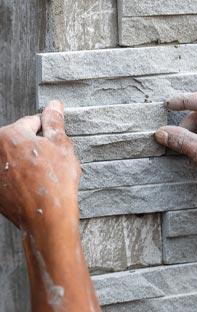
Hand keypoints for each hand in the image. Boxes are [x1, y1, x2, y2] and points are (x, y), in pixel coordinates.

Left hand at [0, 101, 80, 230]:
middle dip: (35, 147)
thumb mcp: (61, 145)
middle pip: (20, 140)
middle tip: (50, 163)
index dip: (48, 132)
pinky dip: (20, 177)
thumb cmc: (56, 180)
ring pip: (15, 158)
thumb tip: (54, 104)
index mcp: (9, 134)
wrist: (47, 217)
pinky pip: (9, 175)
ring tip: (43, 177)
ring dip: (27, 162)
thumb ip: (54, 121)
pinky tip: (34, 187)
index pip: (32, 122)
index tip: (55, 145)